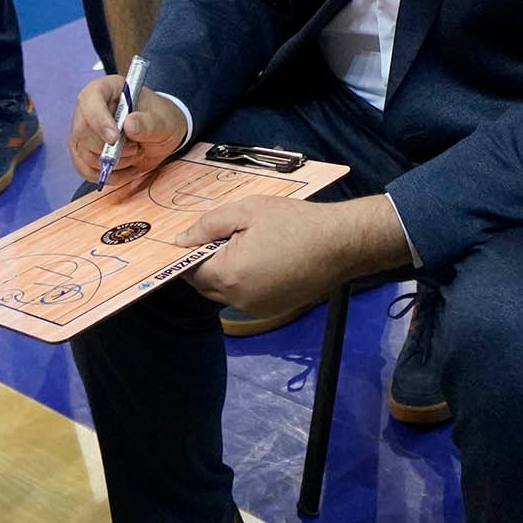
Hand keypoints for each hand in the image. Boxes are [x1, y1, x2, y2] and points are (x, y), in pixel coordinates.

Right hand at [67, 74, 187, 186]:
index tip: (114, 138)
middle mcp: (90, 108)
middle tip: (135, 148)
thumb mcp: (163, 120)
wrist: (160, 135)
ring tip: (134, 154)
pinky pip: (85, 169)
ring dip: (112, 163)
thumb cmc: (160, 119)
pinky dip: (107, 175)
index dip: (98, 119)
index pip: (90, 98)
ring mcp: (84, 131)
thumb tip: (130, 125)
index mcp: (108, 89)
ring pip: (83, 153)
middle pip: (82, 131)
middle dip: (110, 148)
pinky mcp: (84, 152)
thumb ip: (148, 122)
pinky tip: (126, 169)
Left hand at [178, 195, 410, 322]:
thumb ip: (209, 225)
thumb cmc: (295, 222)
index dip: (188, 252)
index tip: (196, 235)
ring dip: (224, 273)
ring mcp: (256, 309)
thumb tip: (182, 241)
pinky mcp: (271, 311)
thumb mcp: (248, 211)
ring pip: (223, 293)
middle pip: (204, 284)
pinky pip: (244, 298)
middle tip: (223, 236)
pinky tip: (262, 260)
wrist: (341, 243)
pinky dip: (243, 282)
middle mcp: (239, 300)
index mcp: (230, 275)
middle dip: (205, 263)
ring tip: (245, 246)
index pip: (189, 269)